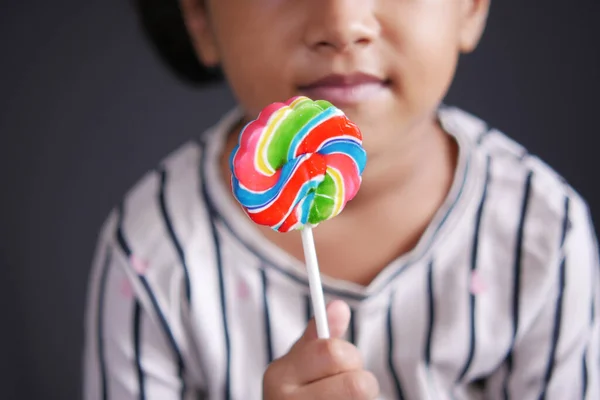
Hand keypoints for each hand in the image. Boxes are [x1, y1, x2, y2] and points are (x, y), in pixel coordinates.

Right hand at [263, 300, 379, 399]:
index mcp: (278, 375)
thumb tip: (338, 305)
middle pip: (357, 384)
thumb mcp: (302, 362)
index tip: (345, 361)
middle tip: (348, 387)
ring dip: (363, 399)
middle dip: (362, 381)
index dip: (349, 356)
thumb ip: (321, 336)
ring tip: (343, 399)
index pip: (333, 352)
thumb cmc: (300, 392)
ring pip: (363, 399)